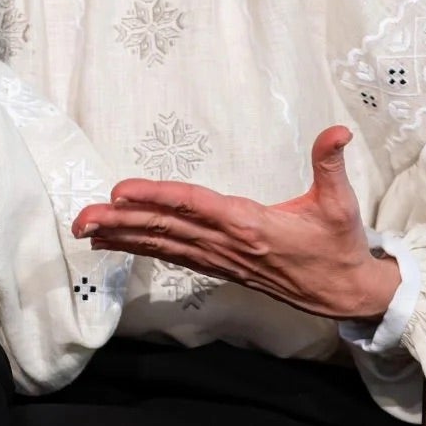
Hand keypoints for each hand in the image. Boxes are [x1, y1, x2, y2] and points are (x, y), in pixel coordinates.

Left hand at [71, 126, 400, 321]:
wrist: (344, 294)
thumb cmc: (338, 245)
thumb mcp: (341, 203)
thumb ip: (330, 164)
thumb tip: (338, 131)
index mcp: (250, 224)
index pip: (193, 205)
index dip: (156, 197)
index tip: (121, 191)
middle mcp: (228, 244)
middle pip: (166, 229)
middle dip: (121, 221)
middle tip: (81, 216)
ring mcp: (221, 259)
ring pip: (163, 245)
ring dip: (122, 237)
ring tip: (85, 229)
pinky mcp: (220, 267)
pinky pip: (173, 256)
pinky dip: (141, 249)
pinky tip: (115, 244)